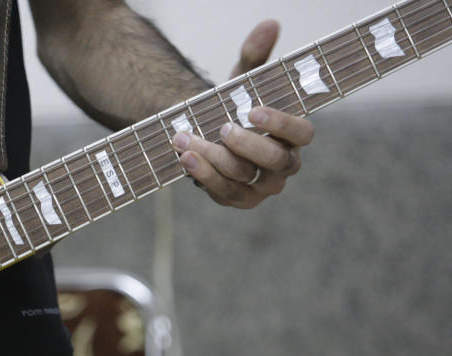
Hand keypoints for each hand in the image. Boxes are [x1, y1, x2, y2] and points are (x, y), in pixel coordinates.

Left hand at [173, 20, 313, 208]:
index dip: (281, 124)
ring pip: (243, 177)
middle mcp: (284, 165)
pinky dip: (202, 174)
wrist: (208, 136)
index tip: (253, 111)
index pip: (302, 133)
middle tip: (222, 127)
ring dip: (213, 157)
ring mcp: (261, 187)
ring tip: (185, 138)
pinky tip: (185, 156)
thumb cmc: (234, 108)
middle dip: (246, 145)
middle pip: (274, 160)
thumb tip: (270, 24)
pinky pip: (223, 192)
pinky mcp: (238, 199)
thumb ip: (255, 56)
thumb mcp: (243, 83)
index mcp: (294, 136)